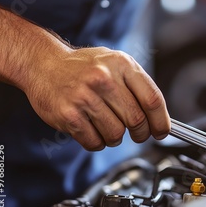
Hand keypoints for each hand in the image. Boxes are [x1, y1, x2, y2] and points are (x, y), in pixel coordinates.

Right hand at [23, 47, 169, 150]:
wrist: (43, 63)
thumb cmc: (85, 67)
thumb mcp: (116, 63)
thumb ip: (138, 86)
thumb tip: (160, 118)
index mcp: (122, 65)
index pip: (153, 100)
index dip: (161, 122)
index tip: (162, 132)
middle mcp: (104, 79)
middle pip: (137, 120)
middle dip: (141, 133)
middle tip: (138, 134)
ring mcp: (85, 97)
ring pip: (116, 134)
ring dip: (116, 138)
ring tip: (108, 126)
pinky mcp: (68, 115)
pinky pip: (94, 142)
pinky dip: (97, 142)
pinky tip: (92, 129)